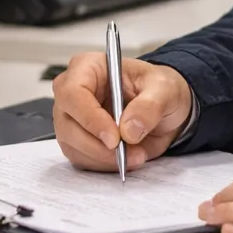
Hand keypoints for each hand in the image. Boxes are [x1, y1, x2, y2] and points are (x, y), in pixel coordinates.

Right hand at [51, 54, 191, 172]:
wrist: (164, 108)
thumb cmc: (158, 89)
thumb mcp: (165, 89)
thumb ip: (150, 106)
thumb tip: (129, 129)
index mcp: (88, 67)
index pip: (73, 93)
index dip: (90, 118)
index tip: (114, 138)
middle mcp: (73, 92)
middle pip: (68, 124)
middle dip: (98, 146)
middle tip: (127, 153)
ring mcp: (72, 118)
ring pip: (73, 146)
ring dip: (104, 158)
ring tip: (135, 155)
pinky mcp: (77, 141)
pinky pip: (82, 159)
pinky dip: (104, 164)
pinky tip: (126, 158)